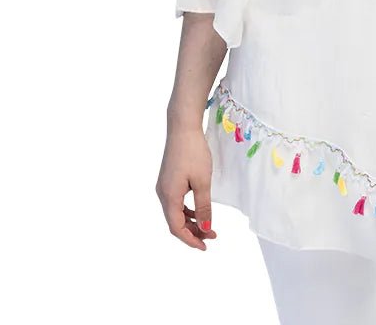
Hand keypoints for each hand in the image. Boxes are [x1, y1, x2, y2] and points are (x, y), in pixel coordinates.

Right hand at [156, 126, 217, 249]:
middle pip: (175, 222)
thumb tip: (206, 228)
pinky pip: (176, 202)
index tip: (205, 246)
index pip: (176, 228)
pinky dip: (187, 210)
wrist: (183, 128)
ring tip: (208, 225)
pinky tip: (199, 210)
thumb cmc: (194, 153)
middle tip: (212, 236)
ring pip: (175, 212)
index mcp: (169, 196)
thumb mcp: (203, 181)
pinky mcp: (168, 179)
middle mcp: (162, 194)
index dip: (190, 240)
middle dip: (193, 232)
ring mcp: (164, 186)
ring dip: (191, 221)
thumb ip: (204, 206)